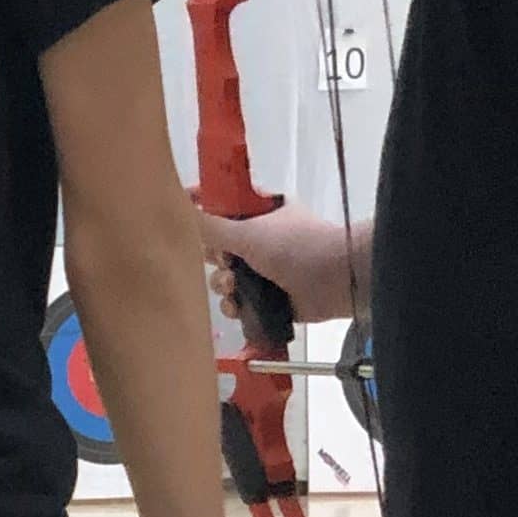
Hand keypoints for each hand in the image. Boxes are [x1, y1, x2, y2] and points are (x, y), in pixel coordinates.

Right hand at [192, 196, 360, 320]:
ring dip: (223, 285)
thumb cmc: (296, 246)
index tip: (184, 220)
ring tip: (234, 288)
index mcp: (260, 215)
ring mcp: (265, 272)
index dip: (203, 214)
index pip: (222, 209)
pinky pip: (239, 305)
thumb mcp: (249, 232)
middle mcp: (261, 241)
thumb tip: (179, 210)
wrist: (338, 279)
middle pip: (218, 250)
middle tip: (222, 262)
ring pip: (225, 279)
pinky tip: (239, 307)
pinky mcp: (268, 301)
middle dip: (213, 260)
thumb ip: (211, 227)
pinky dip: (235, 307)